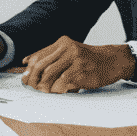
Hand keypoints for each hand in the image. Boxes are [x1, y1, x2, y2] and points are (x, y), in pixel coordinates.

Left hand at [21, 36, 136, 92]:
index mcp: (62, 43)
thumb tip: (26, 62)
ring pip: (50, 74)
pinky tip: (56, 92)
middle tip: (31, 89)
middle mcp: (67, 48)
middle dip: (33, 80)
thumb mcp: (69, 54)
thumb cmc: (88, 60)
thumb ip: (50, 57)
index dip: (29, 70)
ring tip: (42, 93)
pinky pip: (63, 81)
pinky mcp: (82, 70)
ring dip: (43, 86)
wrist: (112, 61)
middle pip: (41, 65)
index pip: (38, 56)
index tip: (24, 80)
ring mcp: (75, 58)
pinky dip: (57, 89)